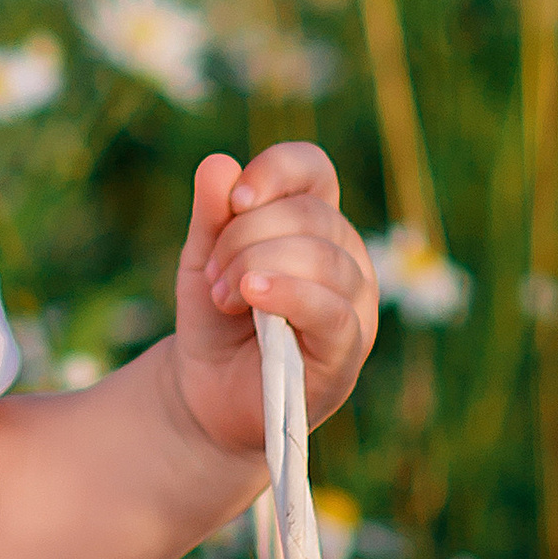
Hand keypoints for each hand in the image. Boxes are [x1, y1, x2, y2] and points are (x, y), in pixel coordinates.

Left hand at [165, 143, 377, 459]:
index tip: (234, 200)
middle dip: (245, 236)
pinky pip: (330, 309)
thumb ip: (211, 215)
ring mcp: (354, 302)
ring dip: (255, 267)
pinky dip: (289, 294)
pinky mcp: (347, 349)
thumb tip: (219, 163)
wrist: (205, 395)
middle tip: (213, 276)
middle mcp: (345, 255)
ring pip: (320, 256)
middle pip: (309, 213)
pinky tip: (252, 294)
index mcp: (315, 223)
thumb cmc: (215, 321)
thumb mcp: (203, 259)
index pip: (313, 169)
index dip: (276, 171)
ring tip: (223, 297)